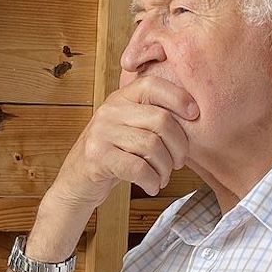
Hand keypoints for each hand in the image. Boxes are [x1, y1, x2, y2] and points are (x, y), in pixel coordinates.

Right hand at [47, 74, 196, 214]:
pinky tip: (152, 186)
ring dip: (165, 168)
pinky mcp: (98, 157)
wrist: (77, 182)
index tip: (194, 115)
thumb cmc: (112, 157)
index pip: (153, 85)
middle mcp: (110, 110)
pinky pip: (138, 167)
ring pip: (152, 145)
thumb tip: (193, 116)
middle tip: (179, 162)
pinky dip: (152, 181)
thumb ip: (151, 118)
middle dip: (178, 145)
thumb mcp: (129, 129)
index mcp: (120, 98)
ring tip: (163, 177)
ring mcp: (101, 132)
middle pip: (160, 119)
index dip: (178, 97)